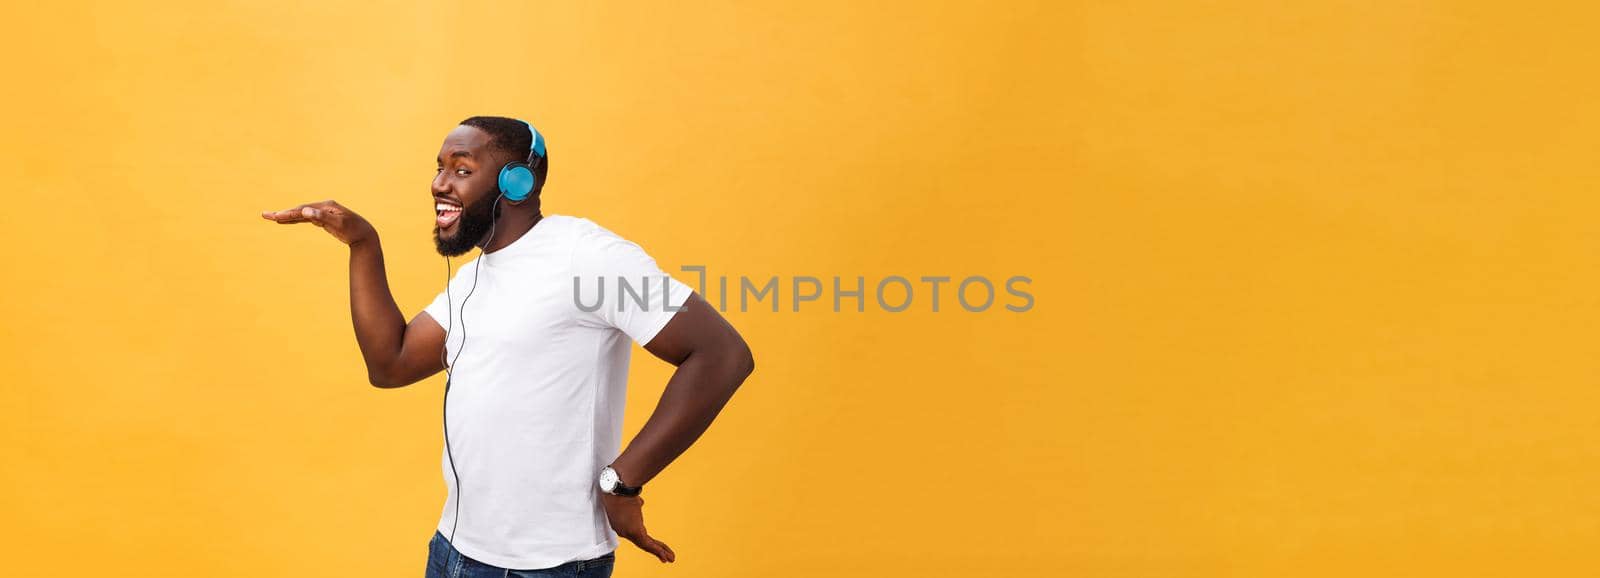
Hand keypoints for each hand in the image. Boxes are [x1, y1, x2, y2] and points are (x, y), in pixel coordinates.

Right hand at [260, 200, 376, 246]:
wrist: (365, 235)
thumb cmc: (354, 229)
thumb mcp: (338, 224)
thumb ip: (322, 217)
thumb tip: (305, 211)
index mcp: (325, 206)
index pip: (303, 210)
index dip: (289, 214)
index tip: (276, 217)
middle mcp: (322, 207)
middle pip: (299, 210)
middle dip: (282, 213)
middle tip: (265, 215)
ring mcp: (322, 213)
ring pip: (301, 214)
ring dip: (286, 216)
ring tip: (271, 217)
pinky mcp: (323, 219)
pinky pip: (305, 219)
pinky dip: (295, 220)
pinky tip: (286, 221)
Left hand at [600, 492, 675, 562]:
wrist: (618, 486)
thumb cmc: (619, 488)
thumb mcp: (628, 498)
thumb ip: (635, 504)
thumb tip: (640, 502)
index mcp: (621, 523)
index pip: (638, 534)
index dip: (649, 541)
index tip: (658, 544)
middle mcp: (623, 531)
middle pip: (643, 542)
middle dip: (656, 550)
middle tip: (667, 558)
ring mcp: (628, 532)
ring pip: (646, 545)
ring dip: (660, 552)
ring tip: (671, 558)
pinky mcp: (634, 532)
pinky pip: (647, 544)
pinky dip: (657, 551)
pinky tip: (665, 556)